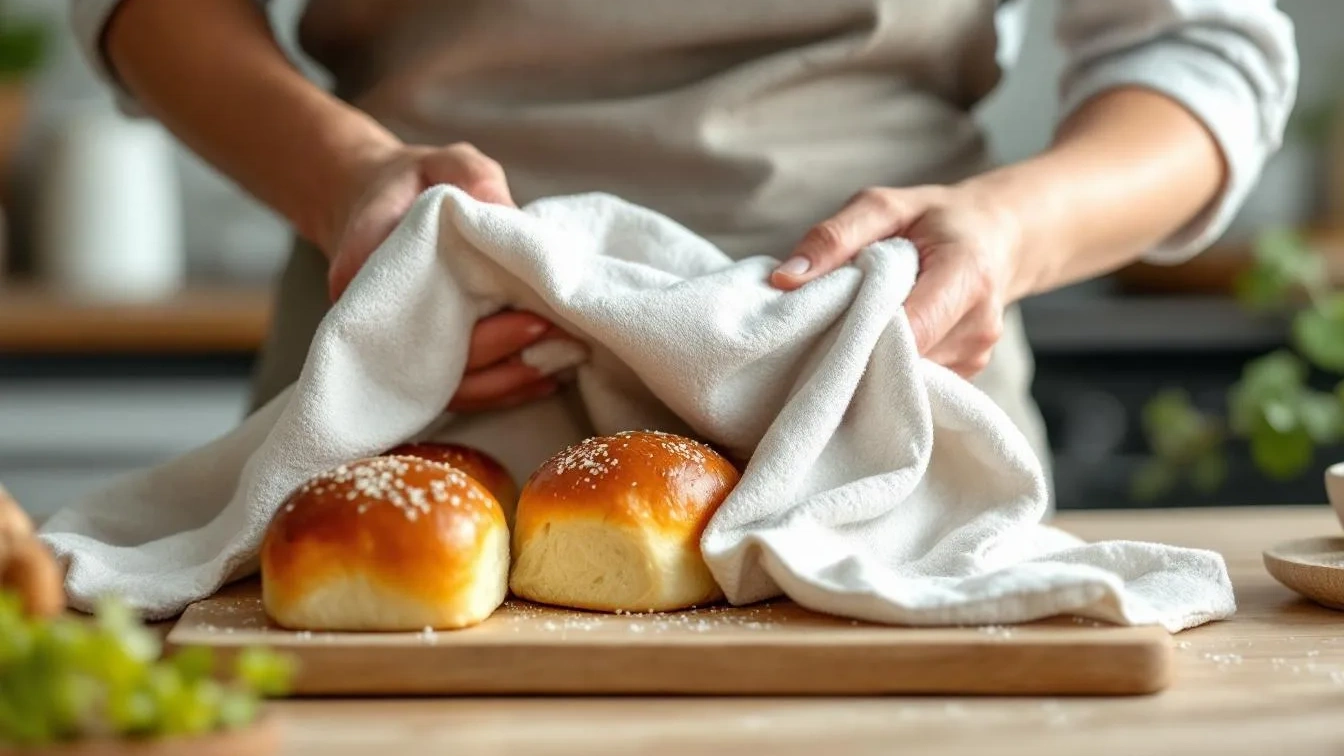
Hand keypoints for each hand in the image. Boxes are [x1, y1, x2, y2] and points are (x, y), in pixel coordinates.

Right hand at [322, 142, 578, 412]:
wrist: (377, 204)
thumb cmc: (414, 182)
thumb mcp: (443, 163)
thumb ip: (471, 179)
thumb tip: (512, 217)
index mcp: (369, 267)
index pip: (410, 308)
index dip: (466, 321)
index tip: (523, 312)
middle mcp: (378, 318)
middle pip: (436, 356)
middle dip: (499, 347)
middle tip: (552, 328)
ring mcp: (400, 347)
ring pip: (450, 386)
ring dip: (508, 378)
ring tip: (562, 356)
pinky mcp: (424, 362)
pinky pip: (461, 391)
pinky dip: (504, 389)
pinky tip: (547, 379)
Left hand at [770, 185, 1020, 377]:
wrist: (998, 237)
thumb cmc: (935, 219)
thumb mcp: (884, 206)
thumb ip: (835, 236)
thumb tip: (785, 279)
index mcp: (966, 275)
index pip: (908, 330)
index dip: (860, 336)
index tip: (820, 327)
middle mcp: (979, 325)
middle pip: (904, 360)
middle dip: (858, 349)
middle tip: (824, 327)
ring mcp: (977, 355)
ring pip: (907, 378)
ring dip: (872, 359)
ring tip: (855, 327)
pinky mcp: (968, 373)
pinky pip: (916, 382)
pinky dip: (889, 366)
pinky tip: (878, 341)